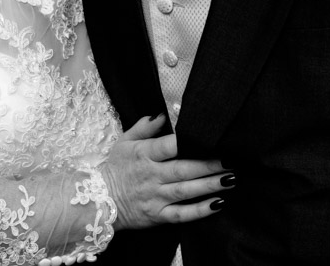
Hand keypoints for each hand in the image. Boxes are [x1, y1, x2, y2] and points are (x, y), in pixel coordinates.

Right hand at [100, 114, 231, 228]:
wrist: (99, 201)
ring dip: (209, 185)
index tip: (209, 138)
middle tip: (230, 160)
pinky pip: (182, 214)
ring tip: (230, 179)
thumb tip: (164, 115)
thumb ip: (145, 127)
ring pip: (186, 191)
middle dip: (208, 165)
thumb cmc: (115, 168)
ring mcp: (155, 197)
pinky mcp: (158, 216)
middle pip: (183, 169)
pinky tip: (217, 204)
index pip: (168, 146)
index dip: (188, 142)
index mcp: (144, 155)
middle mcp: (151, 176)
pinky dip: (200, 211)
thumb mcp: (124, 142)